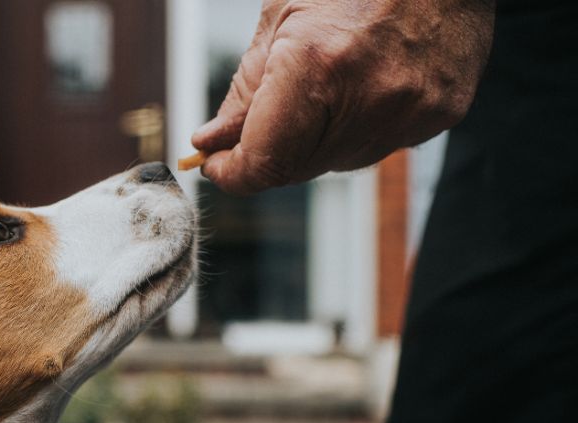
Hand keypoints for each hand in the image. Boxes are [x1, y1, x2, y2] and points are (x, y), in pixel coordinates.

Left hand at [191, 0, 495, 193]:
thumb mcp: (282, 17)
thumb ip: (246, 91)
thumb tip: (213, 142)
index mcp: (317, 64)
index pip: (264, 162)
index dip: (233, 173)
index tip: (217, 164)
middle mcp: (368, 97)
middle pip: (297, 168)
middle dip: (270, 151)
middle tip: (258, 123)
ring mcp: (410, 110)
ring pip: (337, 162)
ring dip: (315, 139)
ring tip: (328, 82)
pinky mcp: (440, 115)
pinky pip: (380, 145)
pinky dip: (359, 126)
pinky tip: (366, 81)